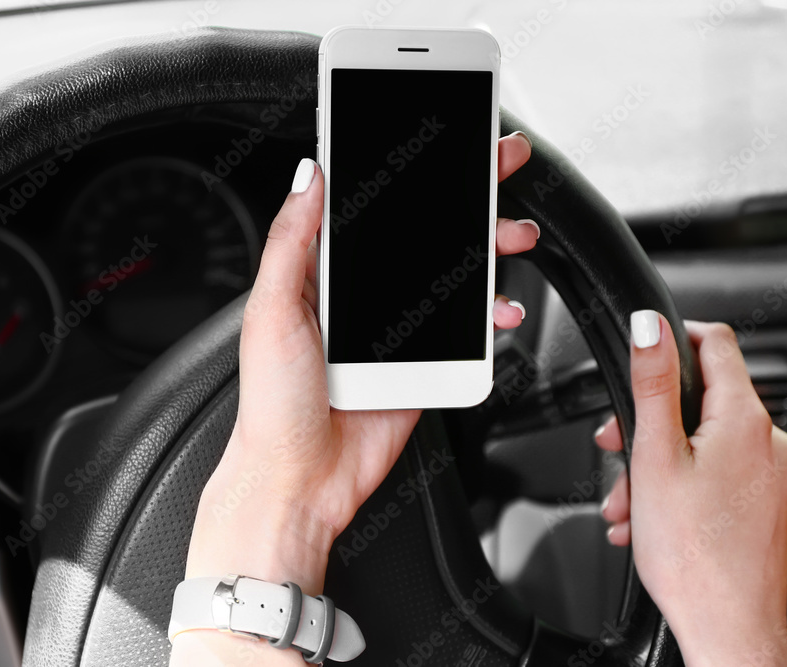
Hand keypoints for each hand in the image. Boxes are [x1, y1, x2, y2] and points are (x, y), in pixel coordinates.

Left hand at [170, 131, 536, 665]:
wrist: (299, 479)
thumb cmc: (273, 403)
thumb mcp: (271, 310)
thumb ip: (294, 241)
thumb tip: (311, 175)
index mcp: (320, 274)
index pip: (370, 207)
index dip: (407, 172)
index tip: (441, 139)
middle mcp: (361, 296)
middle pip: (421, 233)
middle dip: (465, 197)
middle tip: (500, 164)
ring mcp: (394, 329)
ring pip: (451, 275)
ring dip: (488, 248)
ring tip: (514, 234)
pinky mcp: (421, 362)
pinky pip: (463, 328)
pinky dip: (489, 313)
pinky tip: (499, 309)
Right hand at [595, 314, 786, 666]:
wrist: (727, 625)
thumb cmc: (694, 552)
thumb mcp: (655, 455)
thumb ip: (651, 383)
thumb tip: (649, 327)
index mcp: (745, 420)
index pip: (716, 343)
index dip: (674, 337)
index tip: (644, 350)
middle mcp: (768, 441)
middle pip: (700, 399)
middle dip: (648, 421)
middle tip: (617, 446)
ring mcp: (770, 473)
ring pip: (701, 440)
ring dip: (655, 462)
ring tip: (629, 500)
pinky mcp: (764, 501)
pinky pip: (715, 472)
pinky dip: (677, 484)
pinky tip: (649, 515)